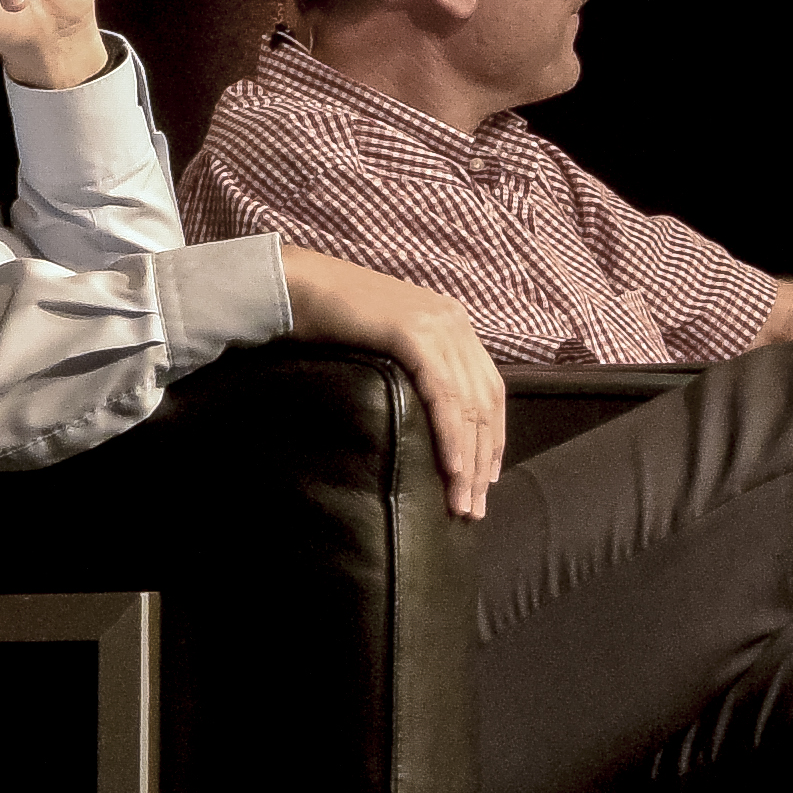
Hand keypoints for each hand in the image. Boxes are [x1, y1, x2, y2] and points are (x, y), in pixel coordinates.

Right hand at [274, 249, 502, 518]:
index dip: (493, 437)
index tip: (485, 479)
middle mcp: (455, 323)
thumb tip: (427, 418)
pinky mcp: (414, 334)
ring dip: (468, 459)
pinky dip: (450, 434)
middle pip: (486, 402)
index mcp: (454, 325)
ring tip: (462, 501)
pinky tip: (451, 468)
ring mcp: (438, 325)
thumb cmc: (332, 321)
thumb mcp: (388, 347)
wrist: (299, 285)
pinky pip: (443, 394)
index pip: (490, 390)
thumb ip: (416, 370)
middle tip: (474, 507)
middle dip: (483, 460)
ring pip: (469, 404)